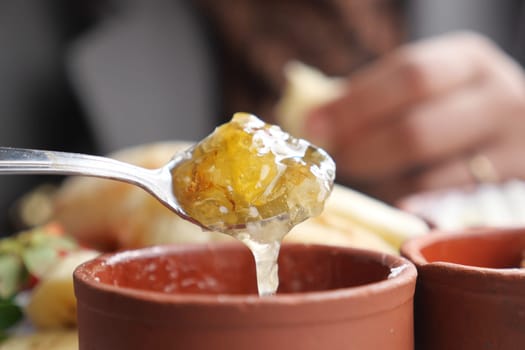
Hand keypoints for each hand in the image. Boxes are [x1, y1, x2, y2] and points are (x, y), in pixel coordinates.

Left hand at [305, 32, 524, 201]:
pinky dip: (400, 198)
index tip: (313, 123)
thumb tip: (311, 118)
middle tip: (329, 154)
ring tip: (351, 170)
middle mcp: (499, 98)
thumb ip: (374, 95)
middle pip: (415, 131)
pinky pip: (438, 204)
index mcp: (469, 60)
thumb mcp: (425, 84)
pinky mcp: (506, 188)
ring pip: (425, 175)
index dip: (354, 103)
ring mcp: (511, 146)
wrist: (512, 126)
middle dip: (359, 147)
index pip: (409, 76)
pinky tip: (381, 189)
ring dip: (375, 178)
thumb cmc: (449, 102)